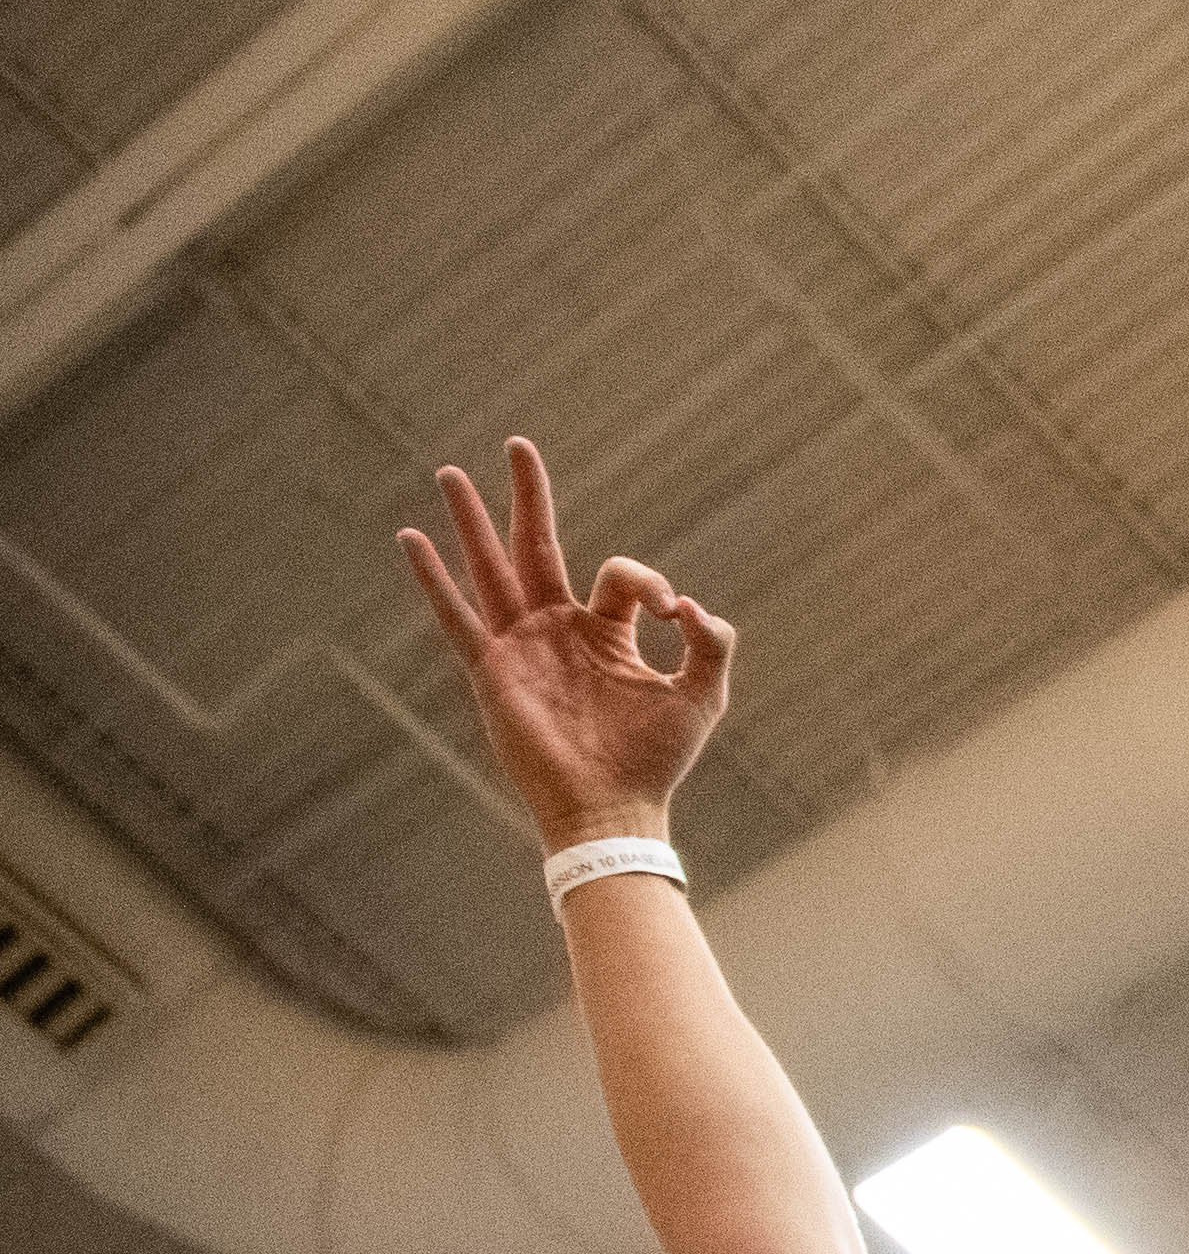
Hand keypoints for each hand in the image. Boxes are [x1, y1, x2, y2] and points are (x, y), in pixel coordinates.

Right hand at [398, 439, 734, 849]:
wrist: (614, 808)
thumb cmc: (656, 759)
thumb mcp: (703, 694)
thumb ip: (712, 643)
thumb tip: (689, 605)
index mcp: (606, 631)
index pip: (621, 576)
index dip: (648, 581)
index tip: (672, 610)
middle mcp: (558, 630)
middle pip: (537, 548)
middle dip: (528, 498)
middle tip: (518, 444)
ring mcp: (522, 647)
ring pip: (492, 568)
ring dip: (473, 520)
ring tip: (451, 473)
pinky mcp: (494, 671)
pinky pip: (457, 616)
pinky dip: (433, 578)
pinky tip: (411, 539)